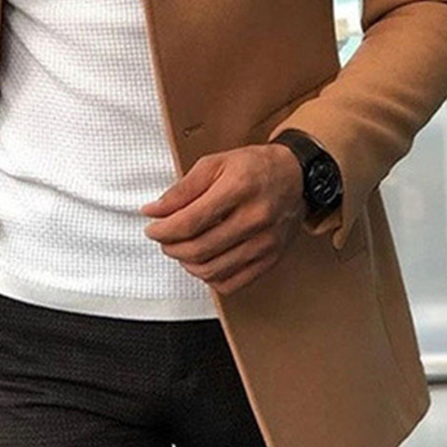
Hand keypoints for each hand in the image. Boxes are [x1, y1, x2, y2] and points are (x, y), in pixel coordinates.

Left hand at [139, 144, 306, 295]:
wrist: (295, 175)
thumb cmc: (254, 167)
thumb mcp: (215, 164)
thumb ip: (182, 189)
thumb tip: (154, 210)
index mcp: (239, 188)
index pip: (190, 222)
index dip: (162, 230)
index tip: (151, 227)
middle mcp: (255, 217)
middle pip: (199, 249)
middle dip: (170, 247)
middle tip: (163, 238)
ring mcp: (265, 242)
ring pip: (213, 270)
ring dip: (187, 263)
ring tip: (181, 249)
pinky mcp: (271, 258)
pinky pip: (233, 283)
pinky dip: (210, 277)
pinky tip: (205, 261)